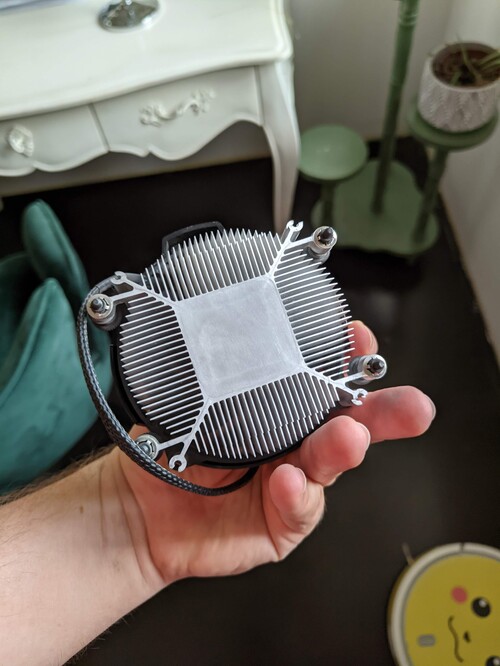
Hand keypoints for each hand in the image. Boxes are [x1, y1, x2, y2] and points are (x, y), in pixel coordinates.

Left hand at [115, 321, 434, 584]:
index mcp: (280, 407)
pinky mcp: (282, 521)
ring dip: (343, 448)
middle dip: (386, 411)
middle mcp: (294, 442)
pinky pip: (297, 508)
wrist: (144, 509)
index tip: (357, 339)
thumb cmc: (171, 450)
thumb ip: (204, 371)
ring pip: (330, 464)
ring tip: (348, 438)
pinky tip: (288, 481)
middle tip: (411, 406)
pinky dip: (297, 494)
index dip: (347, 359)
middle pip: (350, 422)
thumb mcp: (184, 403)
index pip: (323, 378)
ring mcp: (293, 481)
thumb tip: (206, 319)